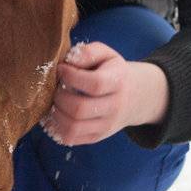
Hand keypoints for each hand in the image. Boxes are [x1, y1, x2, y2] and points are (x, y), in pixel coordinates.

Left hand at [42, 41, 169, 146]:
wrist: (135, 96)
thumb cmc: (113, 71)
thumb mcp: (106, 54)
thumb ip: (88, 53)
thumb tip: (68, 61)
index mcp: (118, 82)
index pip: (94, 84)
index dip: (71, 76)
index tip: (61, 68)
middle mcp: (115, 107)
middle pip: (80, 109)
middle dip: (59, 96)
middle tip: (56, 87)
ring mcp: (106, 125)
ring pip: (73, 127)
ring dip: (56, 114)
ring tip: (56, 101)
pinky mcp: (97, 137)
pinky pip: (71, 138)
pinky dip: (56, 127)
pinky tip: (57, 113)